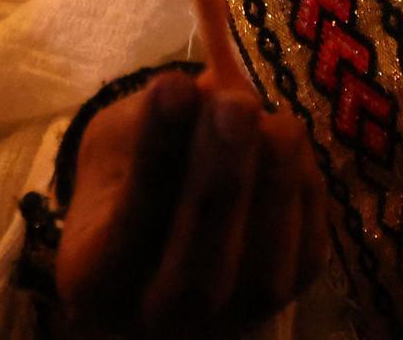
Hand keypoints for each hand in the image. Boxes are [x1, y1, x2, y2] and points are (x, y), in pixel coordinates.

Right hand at [55, 70, 325, 337]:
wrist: (168, 221)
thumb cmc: (131, 170)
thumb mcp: (118, 138)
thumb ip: (151, 121)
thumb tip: (206, 89)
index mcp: (96, 279)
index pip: (127, 226)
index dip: (155, 153)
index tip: (173, 85)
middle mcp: (159, 318)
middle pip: (198, 272)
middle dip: (223, 178)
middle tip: (235, 104)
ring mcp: (229, 318)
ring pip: (262, 270)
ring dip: (273, 180)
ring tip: (266, 118)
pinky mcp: (288, 299)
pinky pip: (306, 251)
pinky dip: (303, 188)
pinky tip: (283, 140)